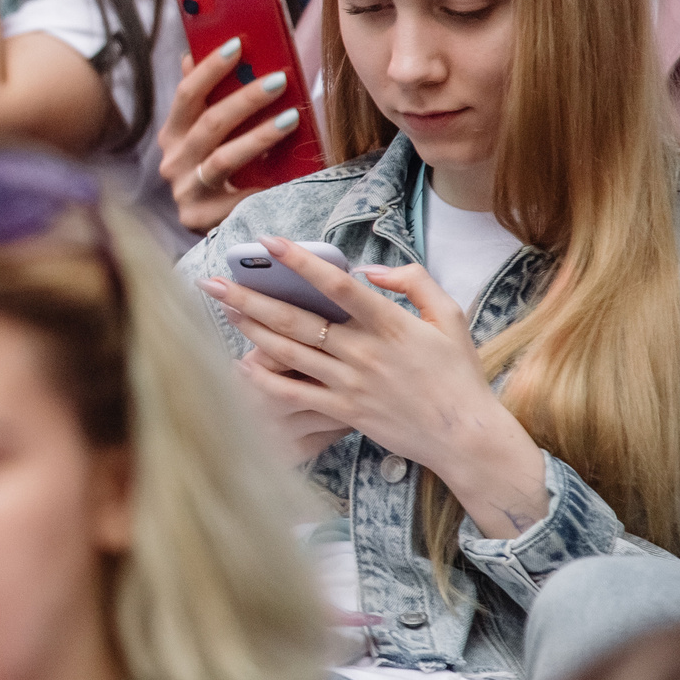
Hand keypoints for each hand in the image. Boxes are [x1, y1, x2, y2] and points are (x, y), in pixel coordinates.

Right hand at [159, 39, 303, 231]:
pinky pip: (240, 197)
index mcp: (172, 134)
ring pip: (223, 159)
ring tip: (292, 117)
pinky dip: (265, 182)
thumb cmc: (221, 172)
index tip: (239, 45)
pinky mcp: (201, 219)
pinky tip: (291, 172)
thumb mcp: (208, 135)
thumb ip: (204, 99)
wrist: (217, 227)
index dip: (210, 69)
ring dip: (259, 136)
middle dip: (246, 99)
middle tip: (280, 80)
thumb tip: (191, 54)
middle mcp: (173, 162)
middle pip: (210, 124)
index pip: (187, 94)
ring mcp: (186, 192)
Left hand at [199, 237, 549, 533]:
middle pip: (296, 319)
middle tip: (214, 280)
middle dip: (250, 297)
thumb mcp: (450, 316)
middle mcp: (363, 352)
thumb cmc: (458, 373)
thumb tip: (369, 269)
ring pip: (288, 352)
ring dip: (251, 329)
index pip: (337, 285)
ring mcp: (350, 383)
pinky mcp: (344, 410)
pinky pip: (295, 393)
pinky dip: (265, 378)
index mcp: (389, 324)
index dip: (300, 261)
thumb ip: (414, 282)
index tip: (268, 242)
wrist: (465, 437)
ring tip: (222, 308)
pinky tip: (240, 364)